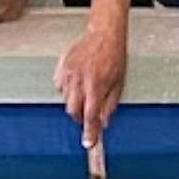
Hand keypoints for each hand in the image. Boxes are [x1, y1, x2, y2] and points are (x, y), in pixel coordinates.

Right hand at [54, 24, 127, 147]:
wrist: (103, 35)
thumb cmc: (114, 56)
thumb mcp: (119, 83)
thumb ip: (110, 104)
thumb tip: (104, 122)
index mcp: (96, 86)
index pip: (91, 116)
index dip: (89, 132)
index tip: (88, 143)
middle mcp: (80, 81)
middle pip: (73, 111)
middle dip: (80, 117)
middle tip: (88, 114)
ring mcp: (68, 74)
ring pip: (65, 99)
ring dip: (75, 102)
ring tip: (86, 90)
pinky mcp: (61, 68)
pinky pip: (59, 87)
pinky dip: (67, 90)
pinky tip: (77, 82)